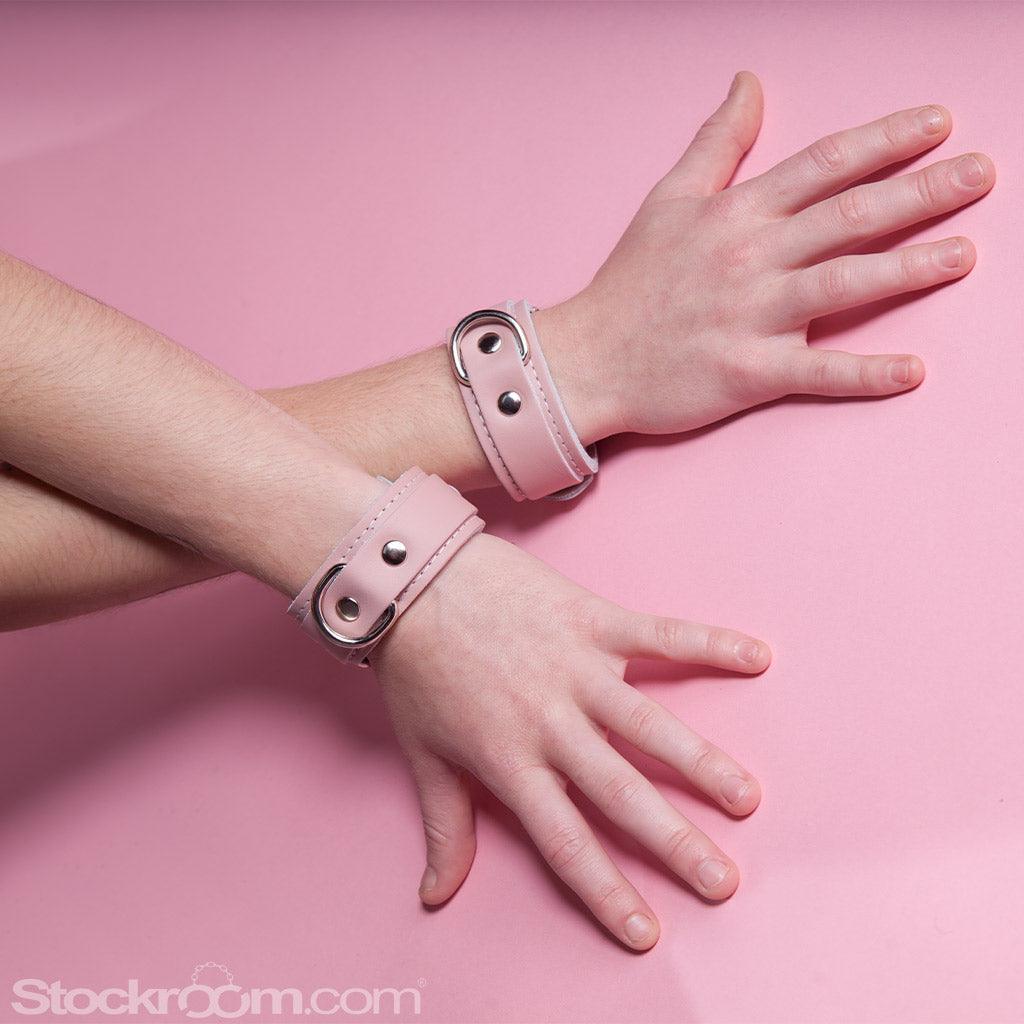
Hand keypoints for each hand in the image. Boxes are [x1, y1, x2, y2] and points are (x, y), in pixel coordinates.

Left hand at [372, 533, 769, 949]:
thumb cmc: (417, 668)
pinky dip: (708, 643)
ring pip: (648, 724)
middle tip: (723, 881)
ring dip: (701, 762)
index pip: (564, 840)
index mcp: (509, 760)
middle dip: (674, 842)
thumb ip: (444, 827)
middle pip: (620, 793)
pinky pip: (659, 634)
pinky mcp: (591, 620)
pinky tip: (756, 657)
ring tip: (747, 797)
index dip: (605, 891)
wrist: (412, 579)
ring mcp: (575, 668)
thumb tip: (435, 896)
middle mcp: (550, 722)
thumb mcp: (424, 753)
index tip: (646, 932)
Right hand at [543, 71, 994, 436]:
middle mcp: (751, 258)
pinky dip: (864, 374)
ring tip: (965, 255)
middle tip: (982, 173)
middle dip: (922, 192)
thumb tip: (750, 81)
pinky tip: (912, 371)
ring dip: (910, 269)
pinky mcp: (748, 372)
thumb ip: (717, 142)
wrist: (587, 359)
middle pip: (849, 217)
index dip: (885, 140)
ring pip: (844, 285)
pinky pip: (816, 372)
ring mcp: (751, 316)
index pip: (823, 164)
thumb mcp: (667, 200)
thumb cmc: (629, 283)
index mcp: (736, 213)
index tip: (937, 123)